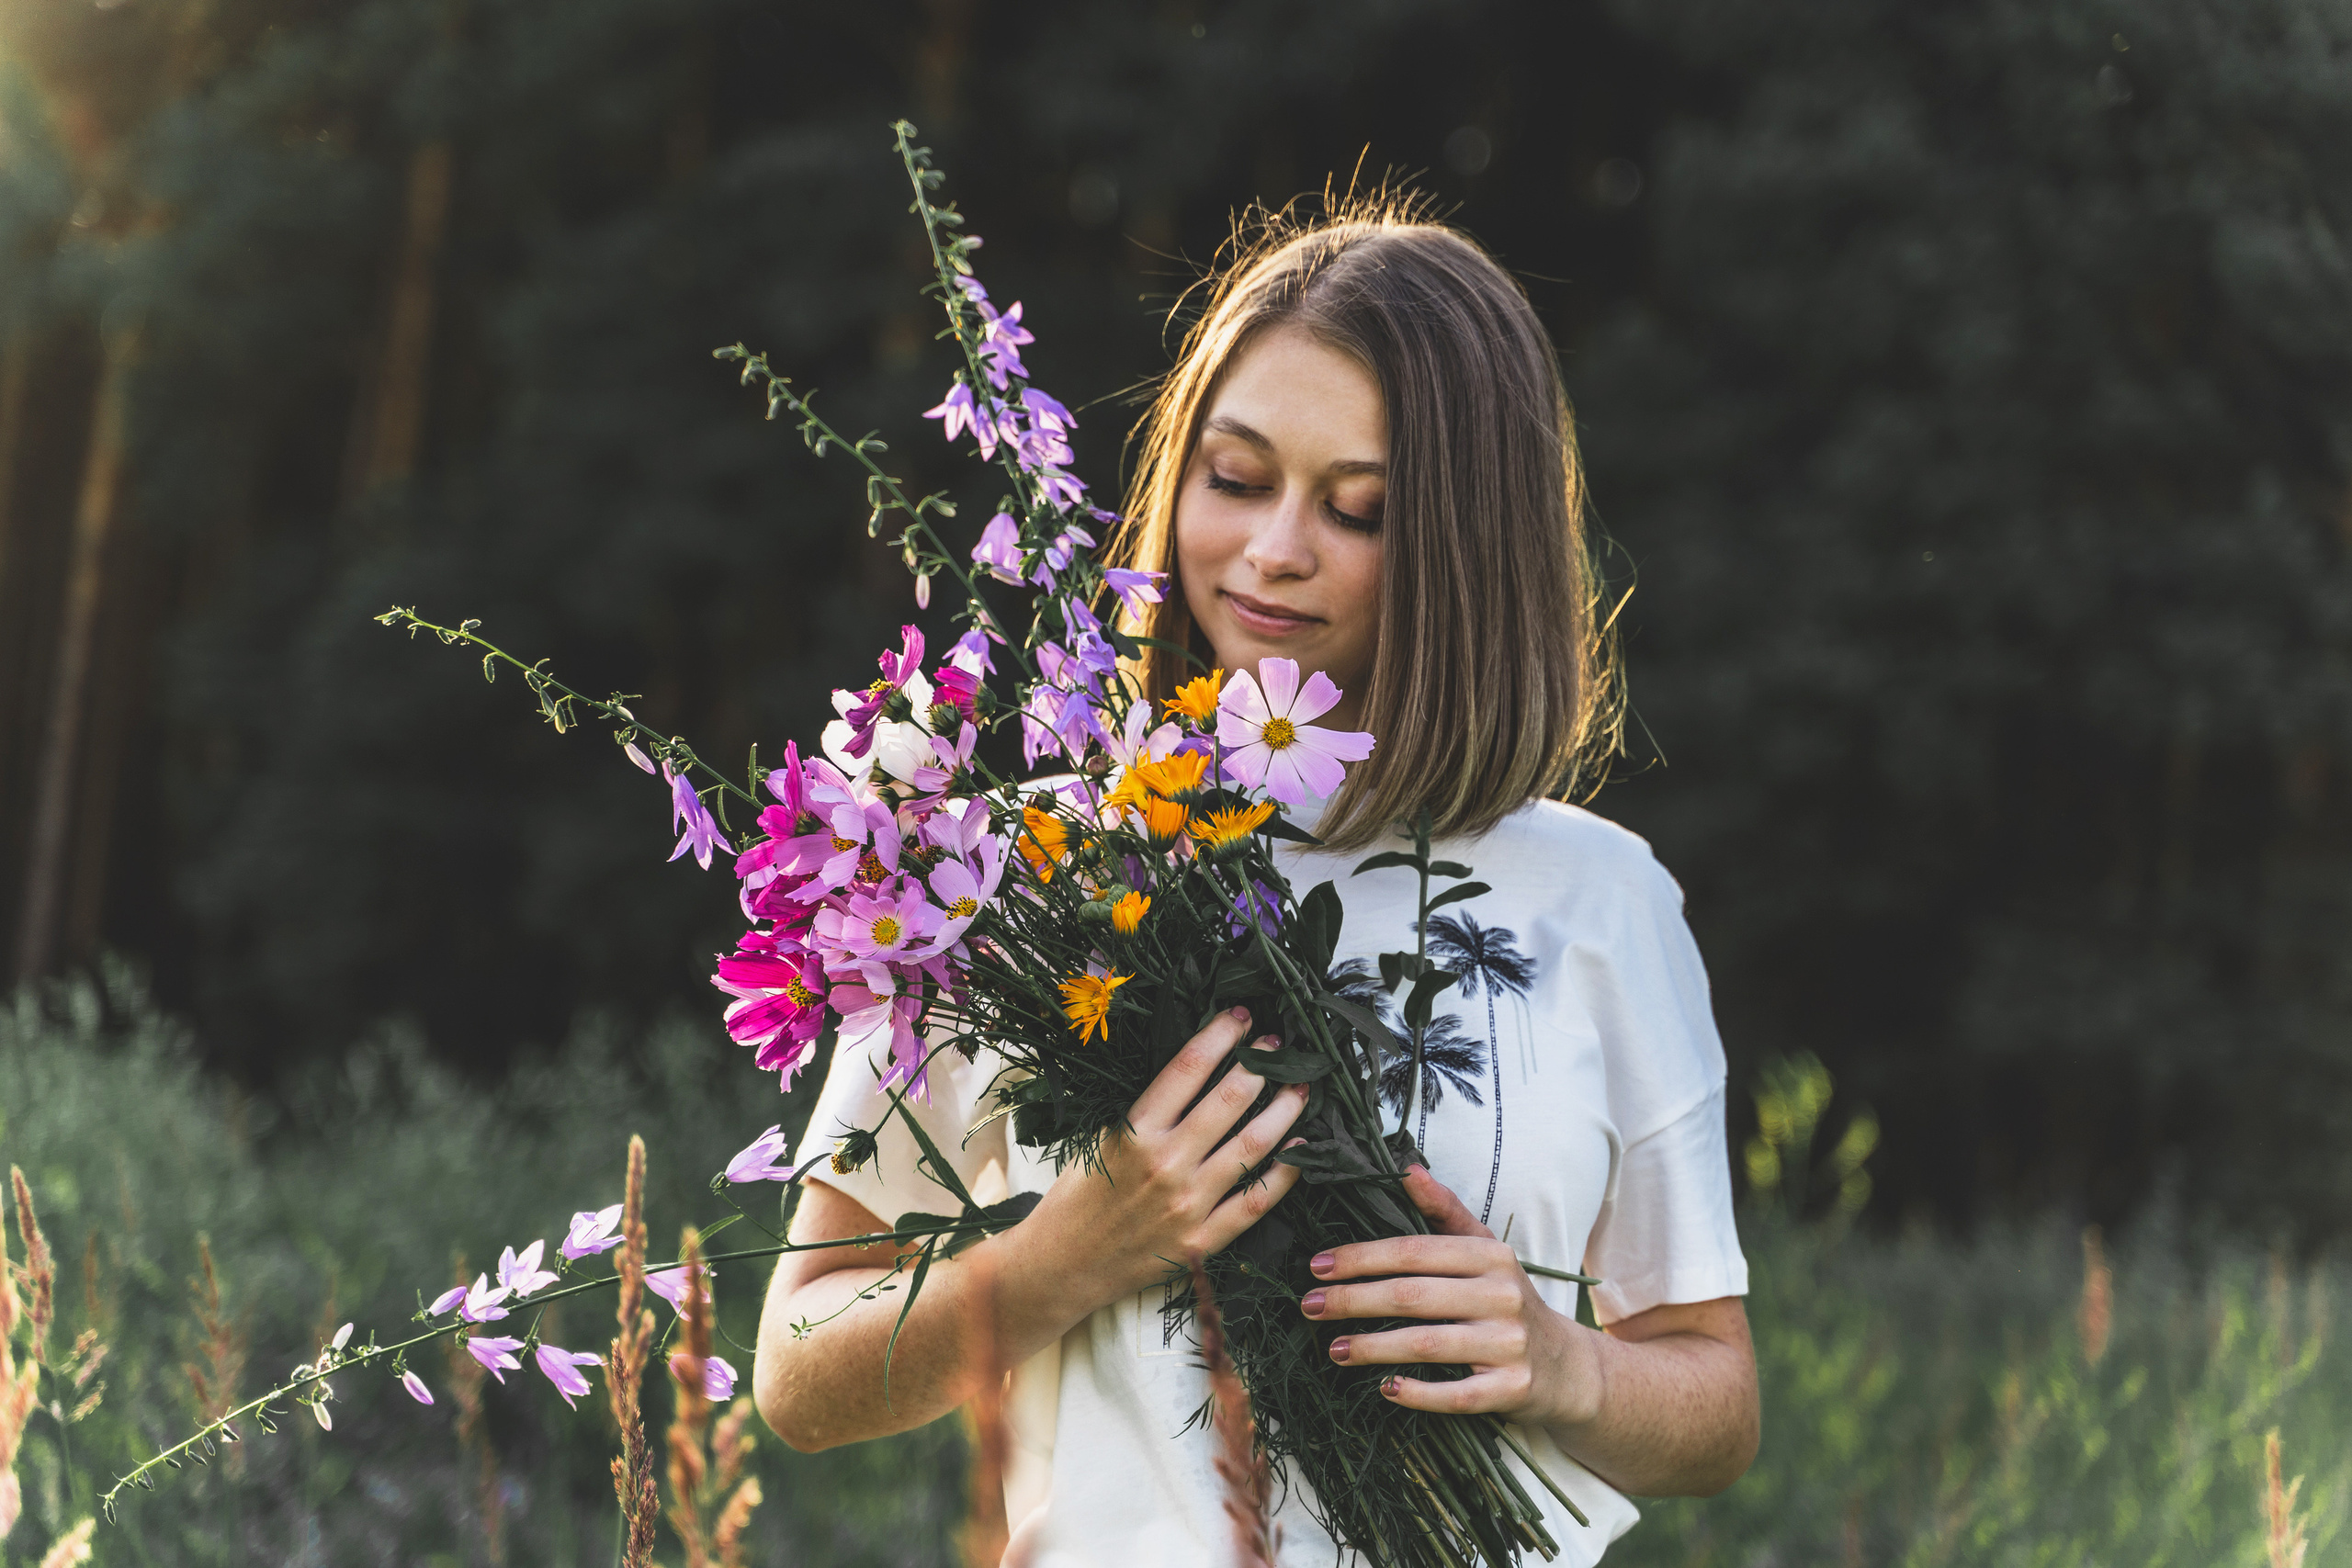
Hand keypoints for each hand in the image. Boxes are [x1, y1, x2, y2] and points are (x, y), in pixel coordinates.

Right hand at [1009, 1005, 1308, 1314]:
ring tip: (1301, 1087)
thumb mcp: (1100, 1138)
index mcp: (1134, 1132)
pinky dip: (1283, 1174)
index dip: (1220, 1035)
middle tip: (1277, 1044)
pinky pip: (1254, 1203)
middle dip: (1260, 1064)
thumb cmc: (1078, 1196)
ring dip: (1283, 1111)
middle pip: (1228, 1100)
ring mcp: (1187, 1205)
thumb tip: (1198, 1067)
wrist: (1062, 1265)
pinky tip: (1300, 1149)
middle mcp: (1164, 1164)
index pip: (1188, 1068)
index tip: (1240, 1017)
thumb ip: (1146, 1109)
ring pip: (1251, 1147)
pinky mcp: (1201, 1242)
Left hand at [1299, 1164, 1600, 1427]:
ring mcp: (1509, 1344)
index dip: (1361, 1258)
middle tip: (1310, 1306)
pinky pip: (1456, 1394)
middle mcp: (1503, 1295)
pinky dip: (1417, 1393)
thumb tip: (1404, 1169)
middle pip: (1412, 1297)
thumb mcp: (1484, 1249)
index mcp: (1490, 1256)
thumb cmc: (1506, 1299)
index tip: (1318, 1265)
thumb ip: (1443, 1211)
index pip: (1413, 1251)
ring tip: (1334, 1348)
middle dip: (1353, 1301)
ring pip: (1427, 1344)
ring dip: (1373, 1348)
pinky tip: (1385, 1389)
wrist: (1565, 1365)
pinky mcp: (1512, 1388)